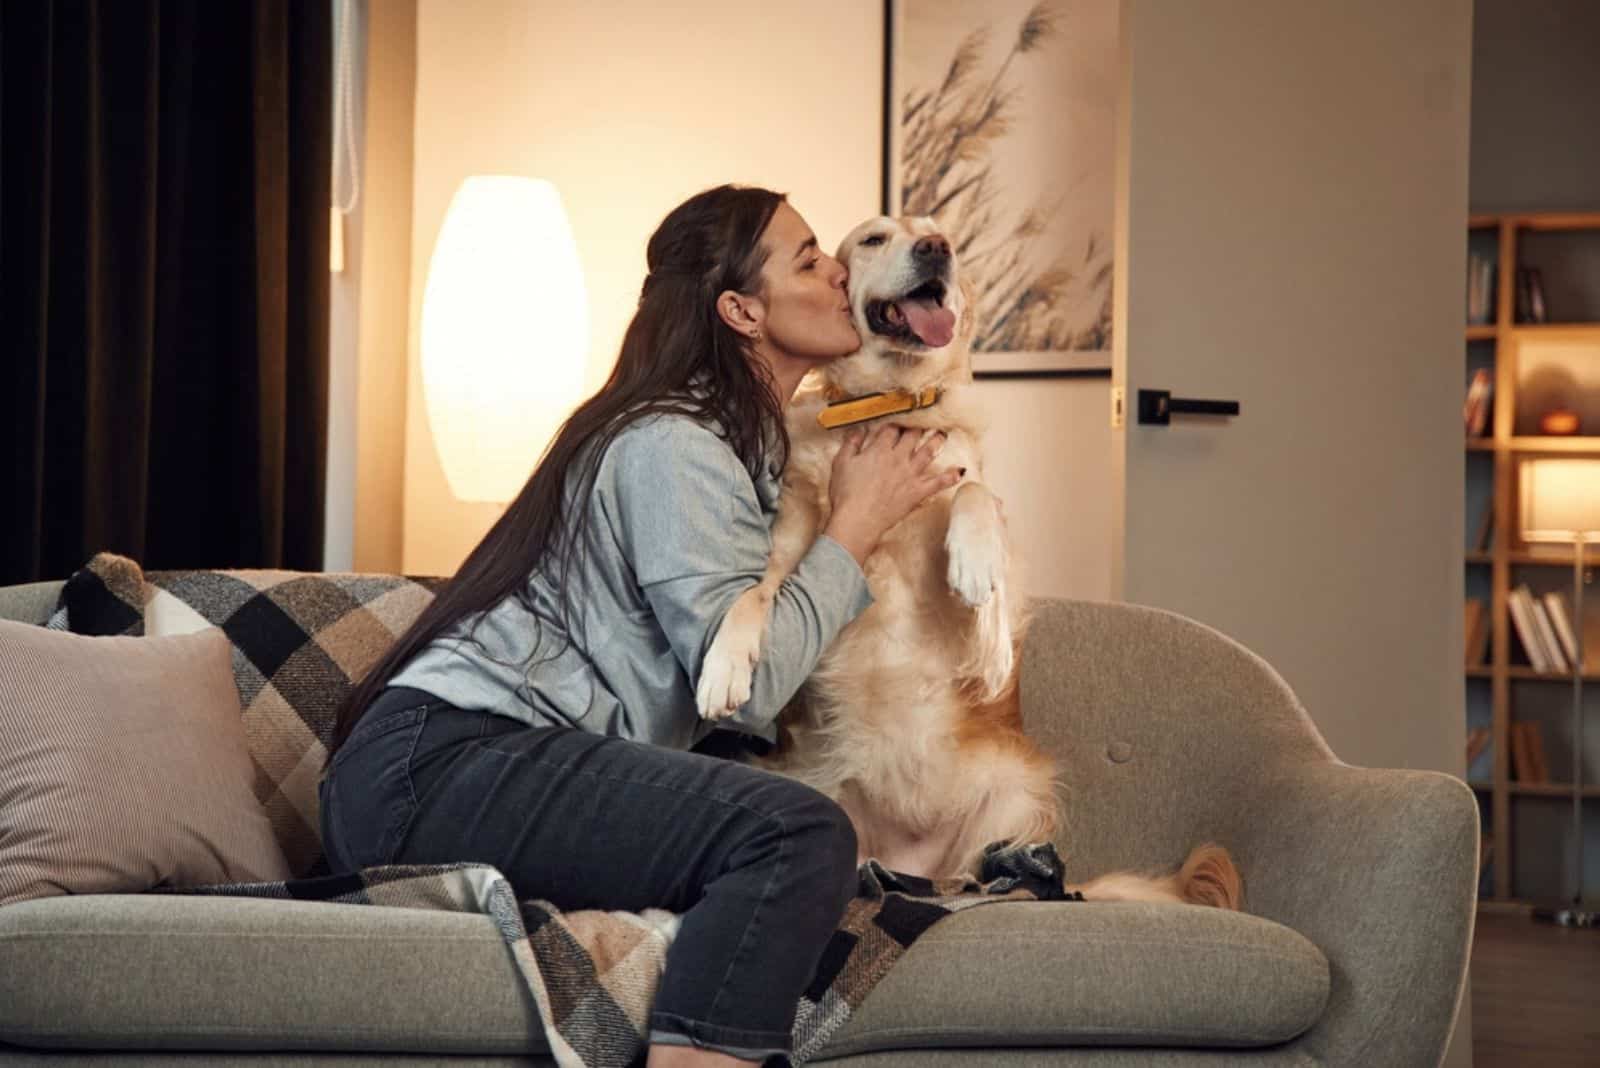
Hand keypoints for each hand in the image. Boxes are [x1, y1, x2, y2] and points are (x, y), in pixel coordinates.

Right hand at [823, 423, 961, 564]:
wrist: (857, 520)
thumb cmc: (846, 493)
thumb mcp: (841, 463)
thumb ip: (851, 443)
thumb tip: (859, 429)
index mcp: (880, 449)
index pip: (892, 428)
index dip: (896, 420)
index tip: (899, 417)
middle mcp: (899, 458)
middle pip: (913, 435)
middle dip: (919, 425)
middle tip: (924, 419)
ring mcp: (911, 474)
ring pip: (929, 451)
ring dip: (937, 440)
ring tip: (942, 433)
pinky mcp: (918, 492)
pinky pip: (939, 482)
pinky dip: (950, 477)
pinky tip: (960, 471)